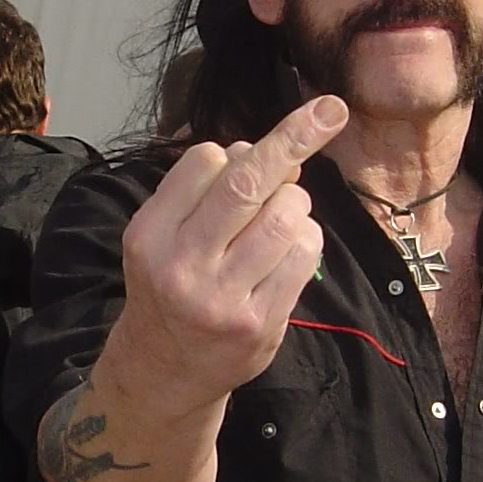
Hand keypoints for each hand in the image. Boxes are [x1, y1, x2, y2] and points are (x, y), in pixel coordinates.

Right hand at [111, 95, 347, 412]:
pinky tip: (290, 248)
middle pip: (249, 182)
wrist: (164, 371)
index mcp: (151, 234)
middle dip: (296, 136)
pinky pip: (304, 253)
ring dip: (296, 201)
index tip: (247, 155)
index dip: (234, 151)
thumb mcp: (163, 236)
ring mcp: (223, 298)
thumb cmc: (170, 285)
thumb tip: (262, 148)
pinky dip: (306, 236)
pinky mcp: (260, 323)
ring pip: (285, 215)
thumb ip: (204, 193)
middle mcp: (182, 265)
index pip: (205, 162)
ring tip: (283, 214)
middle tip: (332, 110)